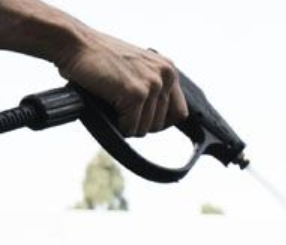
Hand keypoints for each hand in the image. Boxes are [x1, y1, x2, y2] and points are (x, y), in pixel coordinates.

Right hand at [58, 30, 186, 136]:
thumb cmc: (99, 57)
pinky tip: (107, 106)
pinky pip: (131, 127)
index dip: (160, 121)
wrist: (73, 42)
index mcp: (168, 70)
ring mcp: (151, 84)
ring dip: (127, 123)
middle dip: (140, 122)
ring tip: (112, 102)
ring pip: (146, 128)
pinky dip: (118, 124)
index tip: (143, 117)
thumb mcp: (138, 69)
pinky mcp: (136, 93)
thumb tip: (163, 121)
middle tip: (120, 107)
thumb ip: (154, 88)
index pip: (179, 113)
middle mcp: (165, 75)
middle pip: (161, 124)